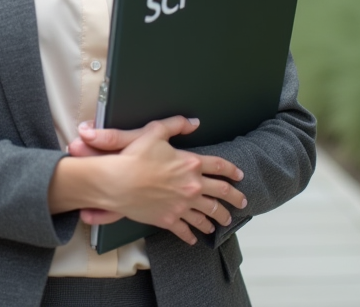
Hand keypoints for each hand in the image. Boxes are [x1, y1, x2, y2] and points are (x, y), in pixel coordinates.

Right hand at [80, 116, 247, 244]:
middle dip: (235, 198)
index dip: (232, 171)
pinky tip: (196, 238)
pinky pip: (186, 230)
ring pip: (208, 214)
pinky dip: (192, 235)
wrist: (116, 182)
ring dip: (219, 218)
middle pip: (221, 193)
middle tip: (242, 202)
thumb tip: (194, 122)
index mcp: (191, 164)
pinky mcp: (169, 220)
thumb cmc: (134, 156)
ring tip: (224, 222)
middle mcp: (191, 186)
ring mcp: (182, 205)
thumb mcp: (155, 132)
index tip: (239, 176)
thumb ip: (176, 124)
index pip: (219, 167)